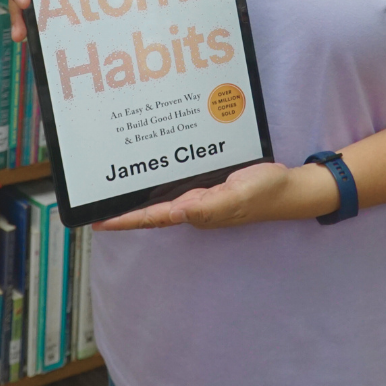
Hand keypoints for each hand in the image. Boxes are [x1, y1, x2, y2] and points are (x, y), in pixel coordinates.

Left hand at [92, 160, 340, 230]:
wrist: (288, 186)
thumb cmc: (265, 193)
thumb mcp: (239, 196)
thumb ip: (211, 206)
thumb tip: (179, 211)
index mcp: (196, 211)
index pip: (153, 217)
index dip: (125, 219)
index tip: (98, 221)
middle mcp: (193, 205)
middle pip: (151, 208)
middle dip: (125, 206)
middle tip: (96, 198)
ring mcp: (200, 194)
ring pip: (162, 194)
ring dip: (140, 191)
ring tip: (114, 183)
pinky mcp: (208, 182)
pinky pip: (179, 180)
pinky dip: (162, 174)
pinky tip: (154, 164)